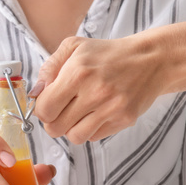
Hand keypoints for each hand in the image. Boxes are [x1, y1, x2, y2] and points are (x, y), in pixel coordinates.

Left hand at [31, 33, 166, 142]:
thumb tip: (35, 94)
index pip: (45, 108)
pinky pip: (94, 136)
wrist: (150, 60)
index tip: (48, 102)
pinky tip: (96, 113)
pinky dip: (90, 129)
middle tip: (60, 110)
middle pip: (56, 127)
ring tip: (78, 113)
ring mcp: (111, 109)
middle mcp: (95, 92)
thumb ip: (49, 68)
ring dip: (71, 128)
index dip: (41, 108)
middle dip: (53, 121)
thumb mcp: (74, 47)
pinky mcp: (124, 120)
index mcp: (78, 72)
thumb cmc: (108, 54)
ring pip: (75, 137)